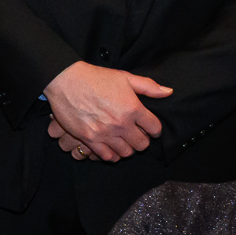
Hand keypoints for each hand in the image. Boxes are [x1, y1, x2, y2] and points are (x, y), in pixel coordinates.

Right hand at [44, 63, 172, 160]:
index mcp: (133, 108)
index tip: (150, 128)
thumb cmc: (96, 78)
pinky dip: (112, 155)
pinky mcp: (90, 139)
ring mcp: (105, 134)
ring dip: (127, 148)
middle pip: (142, 144)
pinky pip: (107, 157)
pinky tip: (110, 147)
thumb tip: (168, 92)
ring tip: (123, 141)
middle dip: (142, 140)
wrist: (67, 81)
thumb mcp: (125, 77)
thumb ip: (148, 86)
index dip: (155, 129)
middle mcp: (121, 124)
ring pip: (126, 153)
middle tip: (137, 135)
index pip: (155, 128)